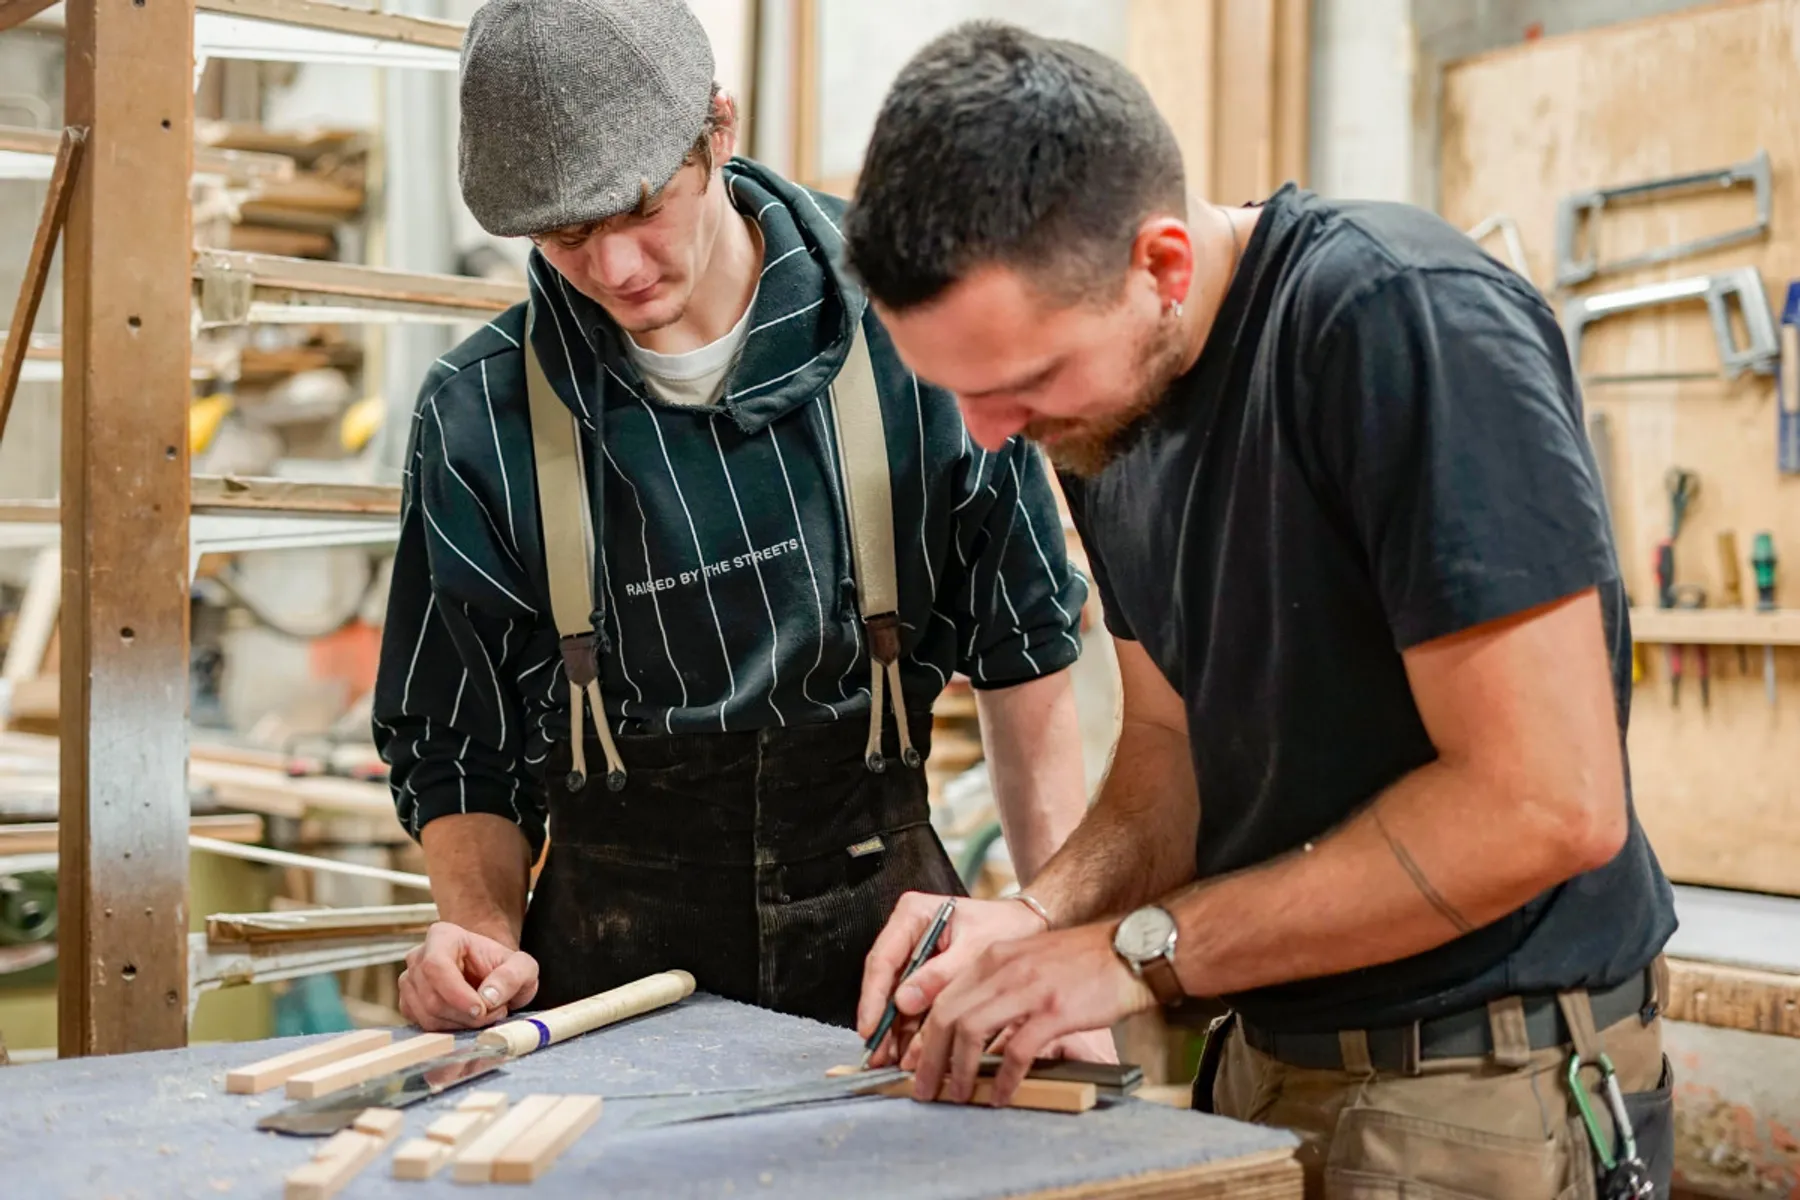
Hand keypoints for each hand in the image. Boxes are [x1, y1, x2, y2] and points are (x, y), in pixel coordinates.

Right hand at [398, 922, 538, 1030]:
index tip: (480, 1009)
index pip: (436, 965)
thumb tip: (488, 997)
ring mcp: (410, 981)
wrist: (492, 975)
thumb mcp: (522, 967)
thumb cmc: (504, 966)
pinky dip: (449, 1030)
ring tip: (485, 1014)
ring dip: (460, 1024)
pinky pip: (423, 1025)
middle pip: (431, 996)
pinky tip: (468, 1020)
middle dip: (464, 1014)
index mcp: (443, 936)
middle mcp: (419, 957)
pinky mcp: (409, 1003)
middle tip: (493, 1013)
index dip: (456, 993)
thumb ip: (512, 976)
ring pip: (427, 1014)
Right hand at [855, 893, 1046, 1066]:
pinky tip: (909, 1053)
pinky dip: (911, 1028)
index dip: (874, 996)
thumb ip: (939, 976)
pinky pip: (912, 1003)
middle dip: (882, 1020)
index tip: (870, 1027)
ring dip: (894, 1030)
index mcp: (912, 914)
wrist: (1027, 925)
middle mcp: (907, 933)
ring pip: (895, 996)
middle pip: (885, 980)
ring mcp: (914, 954)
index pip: (883, 958)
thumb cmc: (1004, 927)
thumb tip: (903, 1002)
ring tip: (892, 1061)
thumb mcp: (974, 951)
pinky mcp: (924, 974)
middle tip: (879, 1053)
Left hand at [906, 920, 1155, 1105]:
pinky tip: (1002, 1096)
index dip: (925, 1035)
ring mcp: (1029, 988)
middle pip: (947, 1016)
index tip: (918, 1063)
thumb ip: (999, 986)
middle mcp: (1004, 969)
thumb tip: (969, 1029)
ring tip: (958, 1095)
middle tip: (924, 1088)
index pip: (943, 997)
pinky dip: (1004, 1079)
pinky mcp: (1055, 1011)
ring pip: (971, 1032)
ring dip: (959, 1071)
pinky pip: (1016, 1050)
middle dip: (929, 1058)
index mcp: (994, 957)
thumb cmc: (1084, 961)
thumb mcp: (1030, 960)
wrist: (1131, 948)